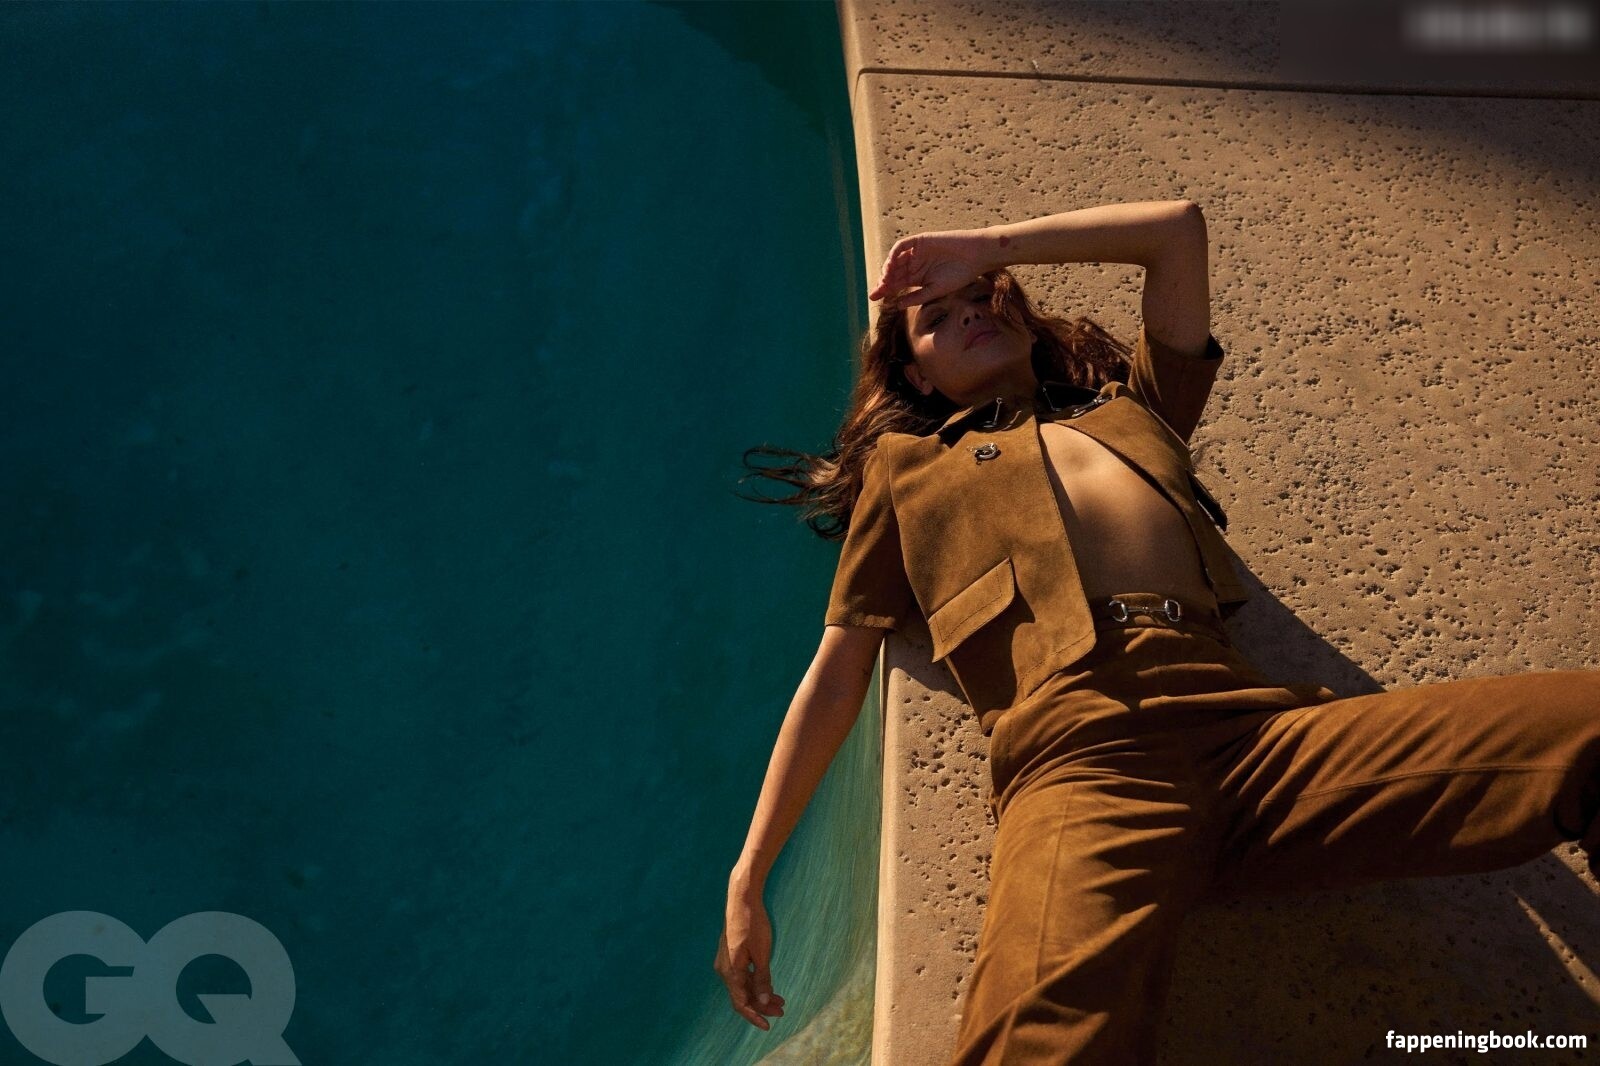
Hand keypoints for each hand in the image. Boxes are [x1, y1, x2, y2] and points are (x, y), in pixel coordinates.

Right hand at [714, 889, 785, 1029]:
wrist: (742, 899)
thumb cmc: (753, 924)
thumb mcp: (762, 953)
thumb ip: (762, 979)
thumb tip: (762, 1001)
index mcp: (730, 972)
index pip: (741, 1003)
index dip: (754, 1016)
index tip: (768, 1025)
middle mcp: (725, 970)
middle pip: (743, 996)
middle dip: (762, 1005)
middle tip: (782, 1011)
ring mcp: (726, 962)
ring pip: (743, 986)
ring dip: (760, 994)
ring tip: (780, 1001)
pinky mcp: (731, 955)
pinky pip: (742, 975)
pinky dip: (756, 982)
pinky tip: (769, 986)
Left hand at [869, 228, 997, 310]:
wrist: (974, 256)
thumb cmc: (959, 275)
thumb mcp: (935, 290)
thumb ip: (917, 297)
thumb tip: (897, 305)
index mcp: (917, 278)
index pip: (896, 285)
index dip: (884, 290)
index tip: (873, 298)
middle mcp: (914, 265)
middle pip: (892, 273)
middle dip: (883, 282)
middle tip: (876, 291)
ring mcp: (916, 252)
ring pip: (895, 260)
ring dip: (888, 269)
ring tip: (885, 279)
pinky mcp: (920, 241)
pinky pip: (903, 246)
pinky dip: (894, 253)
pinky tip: (891, 263)